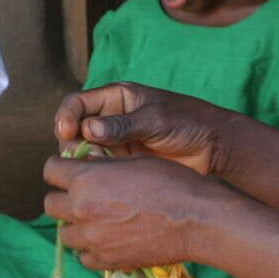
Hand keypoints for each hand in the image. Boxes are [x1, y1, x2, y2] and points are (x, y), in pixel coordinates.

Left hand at [42, 153, 227, 269]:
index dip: (60, 169)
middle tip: (83, 197)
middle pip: (50, 204)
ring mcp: (92, 238)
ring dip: (76, 226)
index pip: (49, 170)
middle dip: (63, 198)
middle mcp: (81, 209)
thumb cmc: (170, 181)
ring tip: (98, 220)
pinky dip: (92, 249)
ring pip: (65, 234)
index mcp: (86, 178)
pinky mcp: (106, 260)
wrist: (195, 218)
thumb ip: (102, 163)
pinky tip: (108, 240)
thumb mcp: (134, 159)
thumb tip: (84, 163)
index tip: (70, 172)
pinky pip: (84, 257)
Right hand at [53, 82, 230, 176]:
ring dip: (82, 160)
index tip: (65, 131)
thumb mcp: (155, 120)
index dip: (66, 115)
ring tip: (96, 168)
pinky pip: (100, 167)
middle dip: (71, 142)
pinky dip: (95, 173)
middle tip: (84, 155)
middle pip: (75, 129)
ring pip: (84, 150)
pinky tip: (102, 179)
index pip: (78, 103)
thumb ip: (123, 125)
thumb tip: (88, 130)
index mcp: (117, 97)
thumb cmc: (188, 122)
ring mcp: (116, 142)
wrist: (213, 148)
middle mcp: (111, 118)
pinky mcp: (123, 163)